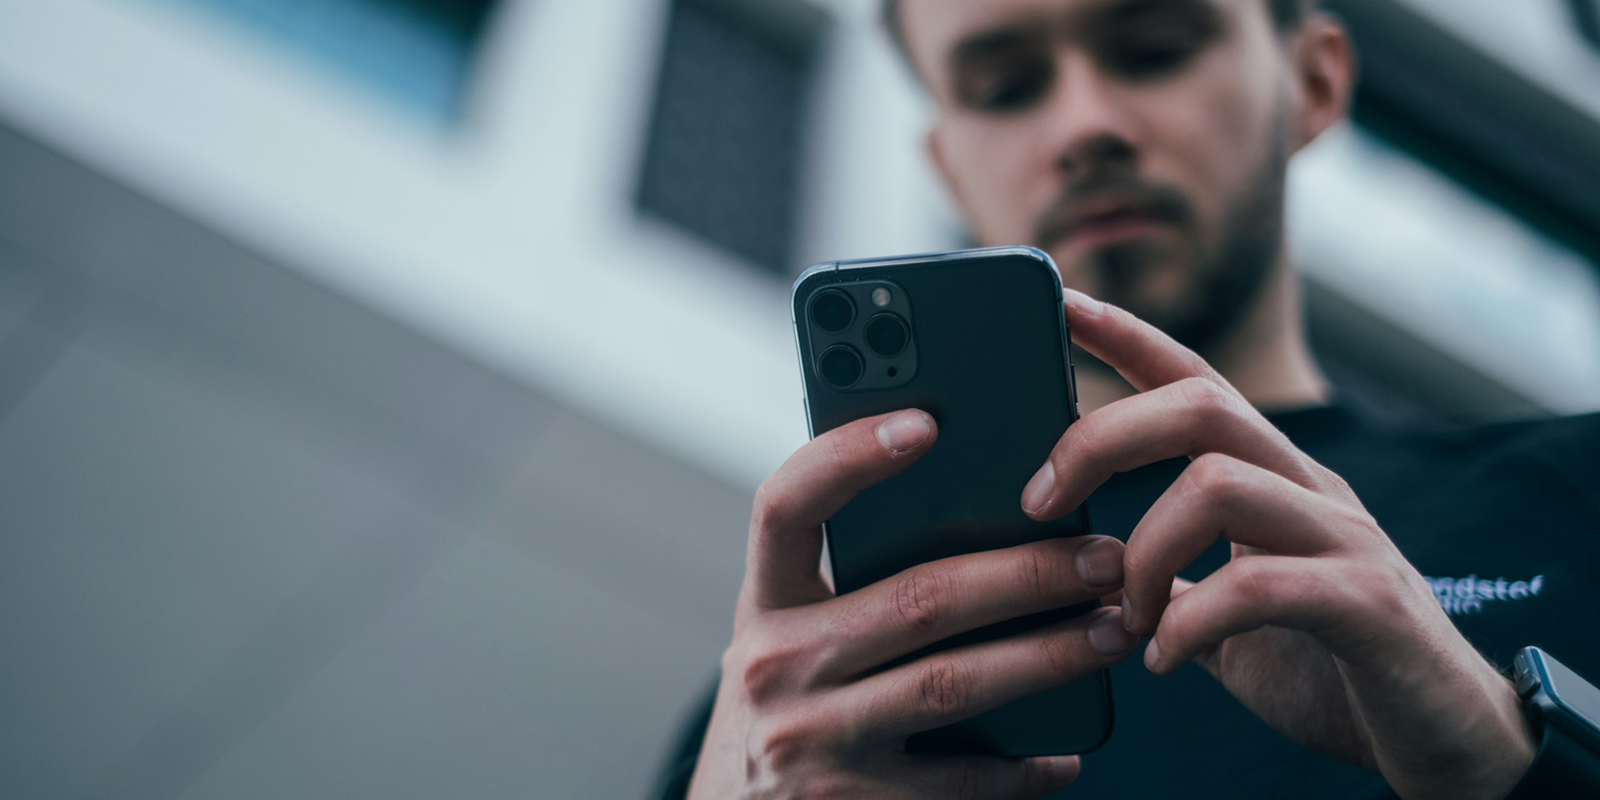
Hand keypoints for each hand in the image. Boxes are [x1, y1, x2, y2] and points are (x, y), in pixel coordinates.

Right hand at [687, 409, 1137, 798]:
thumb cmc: (788, 705)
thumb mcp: (790, 635)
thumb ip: (849, 581)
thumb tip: (984, 512)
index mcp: (762, 602)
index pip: (785, 505)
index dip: (848, 457)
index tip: (925, 421)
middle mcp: (773, 665)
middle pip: (916, 597)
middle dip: (1026, 571)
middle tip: (1102, 557)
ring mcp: (808, 740)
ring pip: (951, 683)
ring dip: (1047, 656)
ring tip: (1112, 631)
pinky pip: (957, 782)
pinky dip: (1020, 768)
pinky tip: (1064, 753)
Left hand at [1020, 290, 1535, 799]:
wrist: (1449, 743)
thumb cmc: (1335, 675)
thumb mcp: (1231, 618)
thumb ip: (1174, 583)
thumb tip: (1089, 569)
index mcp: (1276, 483)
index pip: (1197, 381)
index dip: (1128, 337)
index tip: (1061, 302)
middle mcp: (1313, 491)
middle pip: (1199, 405)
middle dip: (1100, 439)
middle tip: (1038, 502)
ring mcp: (1347, 540)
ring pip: (1218, 483)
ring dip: (1142, 553)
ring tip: (1125, 617)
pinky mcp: (1370, 605)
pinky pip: (1258, 585)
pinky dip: (1190, 623)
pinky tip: (1165, 659)